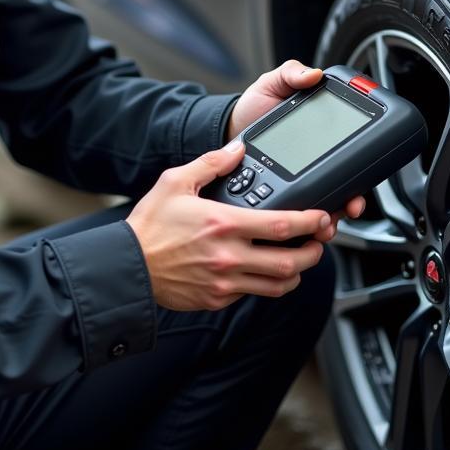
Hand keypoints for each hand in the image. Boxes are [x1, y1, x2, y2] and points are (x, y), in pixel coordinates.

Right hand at [126, 140, 328, 311]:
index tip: (322, 217)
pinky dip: (265, 284)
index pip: (281, 226)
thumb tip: (238, 150)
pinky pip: (252, 295)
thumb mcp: (175, 182)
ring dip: (296, 274)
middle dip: (314, 253)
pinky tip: (263, 271)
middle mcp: (228, 256)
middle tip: (318, 242)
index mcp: (223, 224)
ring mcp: (224, 282)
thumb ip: (211, 163)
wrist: (126, 265)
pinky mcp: (217, 299)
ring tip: (298, 260)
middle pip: (290, 262)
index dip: (310, 222)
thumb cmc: (149, 225)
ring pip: (277, 286)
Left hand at [225, 58, 366, 241]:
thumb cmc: (253, 105)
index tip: (362, 182)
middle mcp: (316, 159)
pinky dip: (305, 223)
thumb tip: (313, 74)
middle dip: (352, 199)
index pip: (351, 155)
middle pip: (345, 185)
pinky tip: (305, 228)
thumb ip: (292, 74)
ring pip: (326, 203)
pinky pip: (298, 211)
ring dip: (333, 216)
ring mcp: (300, 177)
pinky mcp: (283, 191)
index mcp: (321, 134)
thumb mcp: (272, 83)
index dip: (362, 170)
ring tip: (328, 223)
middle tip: (350, 206)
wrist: (226, 129)